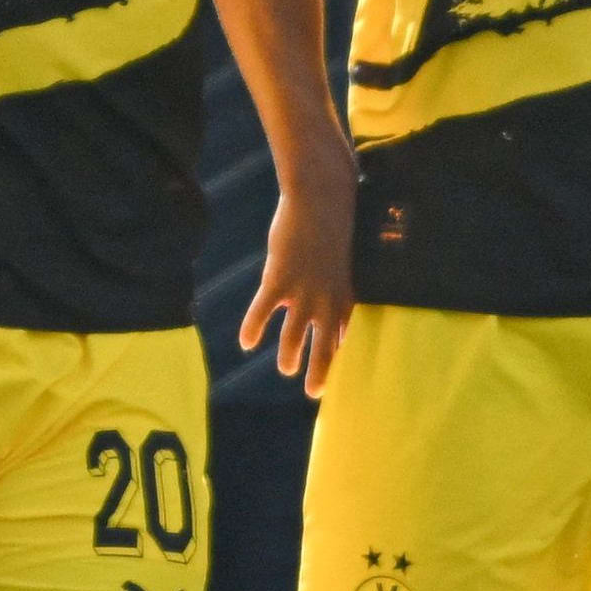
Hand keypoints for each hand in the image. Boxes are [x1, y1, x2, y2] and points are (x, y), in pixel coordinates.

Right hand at [241, 173, 355, 396]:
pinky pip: (261, 312)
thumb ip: (337, 285)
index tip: (340, 375)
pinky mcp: (278, 280)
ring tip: (286, 369)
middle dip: (320, 371)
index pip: (344, 336)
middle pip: (325, 346)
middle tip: (315, 392)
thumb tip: (336, 305)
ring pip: (293, 336)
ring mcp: (302, 292)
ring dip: (289, 356)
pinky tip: (246, 343)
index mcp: (344, 295)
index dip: (341, 357)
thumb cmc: (332, 225)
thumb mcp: (342, 260)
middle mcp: (326, 300)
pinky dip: (253, 328)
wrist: (319, 198)